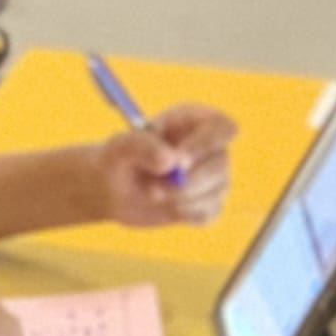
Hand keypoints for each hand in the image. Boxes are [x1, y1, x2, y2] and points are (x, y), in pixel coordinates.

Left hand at [90, 108, 232, 228]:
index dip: (206, 144)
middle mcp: (211, 147)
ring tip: (151, 192)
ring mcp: (214, 176)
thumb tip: (172, 161)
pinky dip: (182, 213)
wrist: (112, 189)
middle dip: (186, 181)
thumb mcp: (119, 147)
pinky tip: (164, 205)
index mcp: (194, 121)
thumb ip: (142, 146)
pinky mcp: (209, 202)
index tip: (179, 161)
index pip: (223, 127)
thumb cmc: (117, 158)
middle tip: (153, 190)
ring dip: (179, 198)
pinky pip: (206, 213)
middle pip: (220, 164)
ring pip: (214, 192)